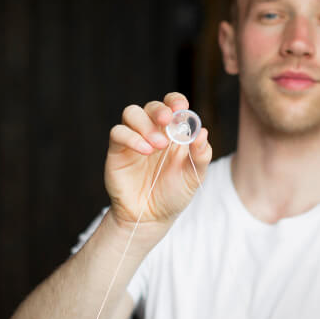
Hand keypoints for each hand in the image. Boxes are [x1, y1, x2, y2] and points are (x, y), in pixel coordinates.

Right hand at [106, 92, 211, 238]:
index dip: (175, 101)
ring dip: (145, 124)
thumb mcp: (194, 176)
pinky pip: (118, 132)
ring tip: (158, 145)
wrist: (151, 218)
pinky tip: (145, 150)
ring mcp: (133, 139)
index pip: (172, 106)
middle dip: (160, 109)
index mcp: (173, 133)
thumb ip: (201, 155)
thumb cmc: (173, 194)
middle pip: (151, 106)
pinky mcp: (117, 150)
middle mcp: (152, 131)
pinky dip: (131, 137)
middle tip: (167, 119)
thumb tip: (202, 132)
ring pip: (132, 113)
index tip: (182, 106)